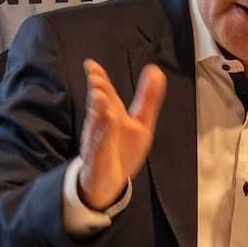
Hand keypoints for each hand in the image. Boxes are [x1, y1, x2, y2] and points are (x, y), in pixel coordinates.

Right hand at [77, 60, 165, 210]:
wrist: (108, 181)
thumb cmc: (122, 150)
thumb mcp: (141, 122)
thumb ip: (148, 97)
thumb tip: (156, 71)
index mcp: (112, 113)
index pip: (105, 92)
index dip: (98, 78)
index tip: (91, 65)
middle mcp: (102, 124)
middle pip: (98, 104)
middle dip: (97, 91)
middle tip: (97, 79)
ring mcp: (98, 141)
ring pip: (97, 123)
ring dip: (98, 109)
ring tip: (100, 96)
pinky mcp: (99, 159)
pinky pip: (100, 146)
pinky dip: (103, 135)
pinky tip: (108, 123)